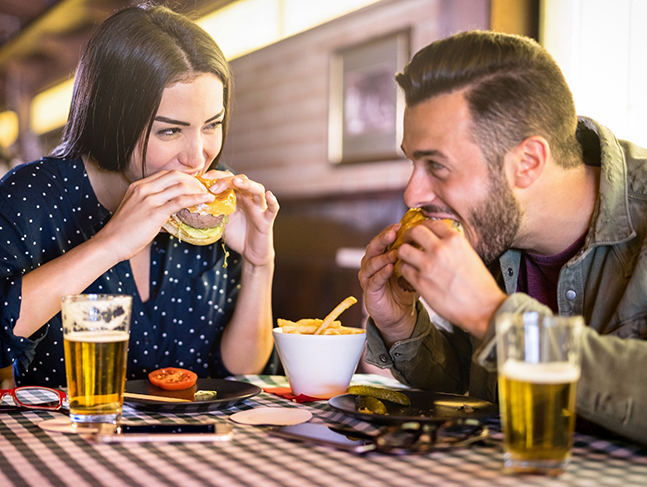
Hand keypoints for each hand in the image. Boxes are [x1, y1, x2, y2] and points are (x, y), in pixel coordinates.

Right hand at [98, 170, 214, 261]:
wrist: (110, 243)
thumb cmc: (123, 232)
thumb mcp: (136, 213)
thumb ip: (153, 209)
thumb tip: (171, 216)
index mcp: (138, 186)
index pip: (166, 174)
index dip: (183, 177)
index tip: (194, 184)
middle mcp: (143, 189)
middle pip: (175, 175)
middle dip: (193, 180)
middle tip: (204, 188)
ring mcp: (149, 199)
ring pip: (180, 186)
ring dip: (197, 189)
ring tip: (208, 195)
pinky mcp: (155, 212)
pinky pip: (180, 201)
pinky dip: (196, 199)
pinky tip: (205, 200)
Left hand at [202, 171, 278, 266]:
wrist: (251, 252)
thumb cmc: (237, 235)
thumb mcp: (221, 220)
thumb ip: (212, 211)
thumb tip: (192, 204)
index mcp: (237, 197)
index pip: (228, 179)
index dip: (216, 176)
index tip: (202, 178)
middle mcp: (249, 199)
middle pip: (241, 180)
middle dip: (226, 180)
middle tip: (212, 186)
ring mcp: (259, 208)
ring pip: (257, 190)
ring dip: (247, 184)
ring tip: (236, 182)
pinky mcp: (267, 220)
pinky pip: (273, 209)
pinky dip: (273, 201)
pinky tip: (268, 195)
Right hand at [358, 223, 419, 345]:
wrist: (400, 315)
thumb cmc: (405, 289)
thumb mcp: (412, 268)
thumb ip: (415, 254)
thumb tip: (429, 236)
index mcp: (380, 255)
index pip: (383, 239)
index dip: (390, 231)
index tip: (400, 225)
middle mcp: (371, 263)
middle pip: (373, 247)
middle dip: (383, 239)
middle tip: (393, 233)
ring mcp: (368, 277)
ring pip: (371, 262)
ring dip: (383, 256)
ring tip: (395, 252)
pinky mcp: (369, 291)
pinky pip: (374, 280)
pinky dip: (381, 273)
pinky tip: (390, 268)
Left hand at [397, 220, 506, 339]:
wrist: (483, 307)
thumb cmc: (479, 285)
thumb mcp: (470, 254)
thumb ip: (453, 246)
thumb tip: (440, 241)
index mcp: (455, 240)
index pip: (431, 223)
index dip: (423, 227)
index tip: (420, 232)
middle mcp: (440, 249)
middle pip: (414, 231)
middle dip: (409, 235)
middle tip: (409, 242)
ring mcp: (428, 265)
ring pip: (403, 250)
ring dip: (403, 253)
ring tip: (407, 258)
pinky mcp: (420, 282)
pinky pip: (403, 269)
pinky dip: (404, 270)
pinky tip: (410, 273)